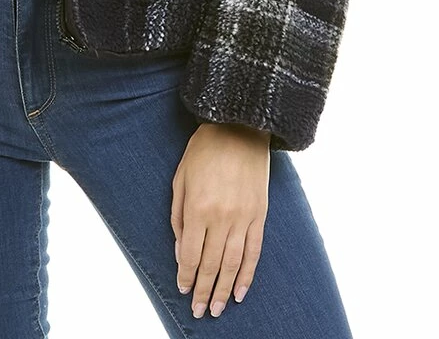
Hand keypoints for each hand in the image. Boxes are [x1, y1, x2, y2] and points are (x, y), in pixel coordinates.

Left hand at [171, 122, 269, 318]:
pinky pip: (254, 252)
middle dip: (204, 291)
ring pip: (233, 264)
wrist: (239, 127)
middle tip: (200, 311)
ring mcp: (243, 218)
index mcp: (198, 208)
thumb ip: (178, 217)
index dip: (187, 276)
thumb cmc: (204, 150)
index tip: (183, 290)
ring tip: (218, 308)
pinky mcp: (260, 215)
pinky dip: (247, 274)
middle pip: (211, 264)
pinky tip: (240, 290)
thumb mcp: (180, 178)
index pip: (191, 254)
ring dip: (225, 290)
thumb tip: (180, 252)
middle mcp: (221, 217)